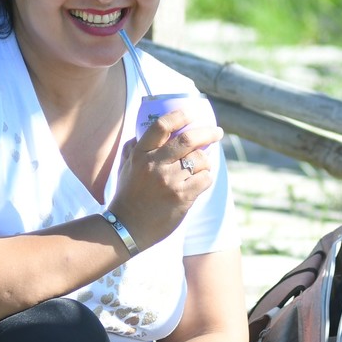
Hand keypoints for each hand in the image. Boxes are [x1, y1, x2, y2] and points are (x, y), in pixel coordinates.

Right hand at [109, 108, 222, 248]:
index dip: (179, 115)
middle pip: (188, 139)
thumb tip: (148, 130)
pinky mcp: (182, 197)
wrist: (126, 228)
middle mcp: (155, 165)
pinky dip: (206, 178)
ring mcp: (169, 181)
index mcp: (140, 154)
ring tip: (203, 165)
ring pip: (200, 160)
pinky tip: (200, 181)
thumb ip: (134, 147)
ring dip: (206, 161)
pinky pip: (205, 179)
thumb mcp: (125, 167)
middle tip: (217, 132)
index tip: (192, 113)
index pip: (161, 126)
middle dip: (208, 132)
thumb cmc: (127, 196)